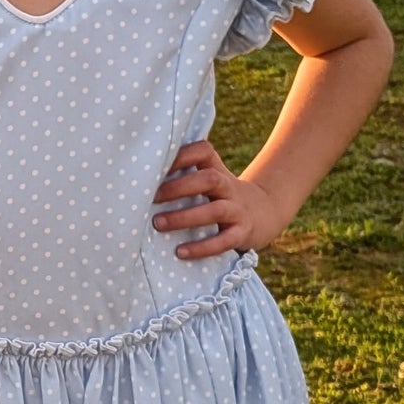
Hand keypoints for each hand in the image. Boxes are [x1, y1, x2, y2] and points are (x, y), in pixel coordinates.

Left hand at [151, 142, 289, 258]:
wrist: (264, 212)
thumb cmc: (221, 196)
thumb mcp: (210, 180)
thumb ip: (185, 175)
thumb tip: (139, 177)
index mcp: (217, 170)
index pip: (203, 151)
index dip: (182, 154)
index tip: (157, 164)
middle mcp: (229, 187)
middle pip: (208, 180)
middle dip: (178, 188)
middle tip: (151, 198)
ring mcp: (238, 210)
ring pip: (215, 210)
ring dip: (184, 218)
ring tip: (158, 224)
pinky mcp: (243, 233)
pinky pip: (224, 241)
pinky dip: (202, 247)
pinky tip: (181, 252)